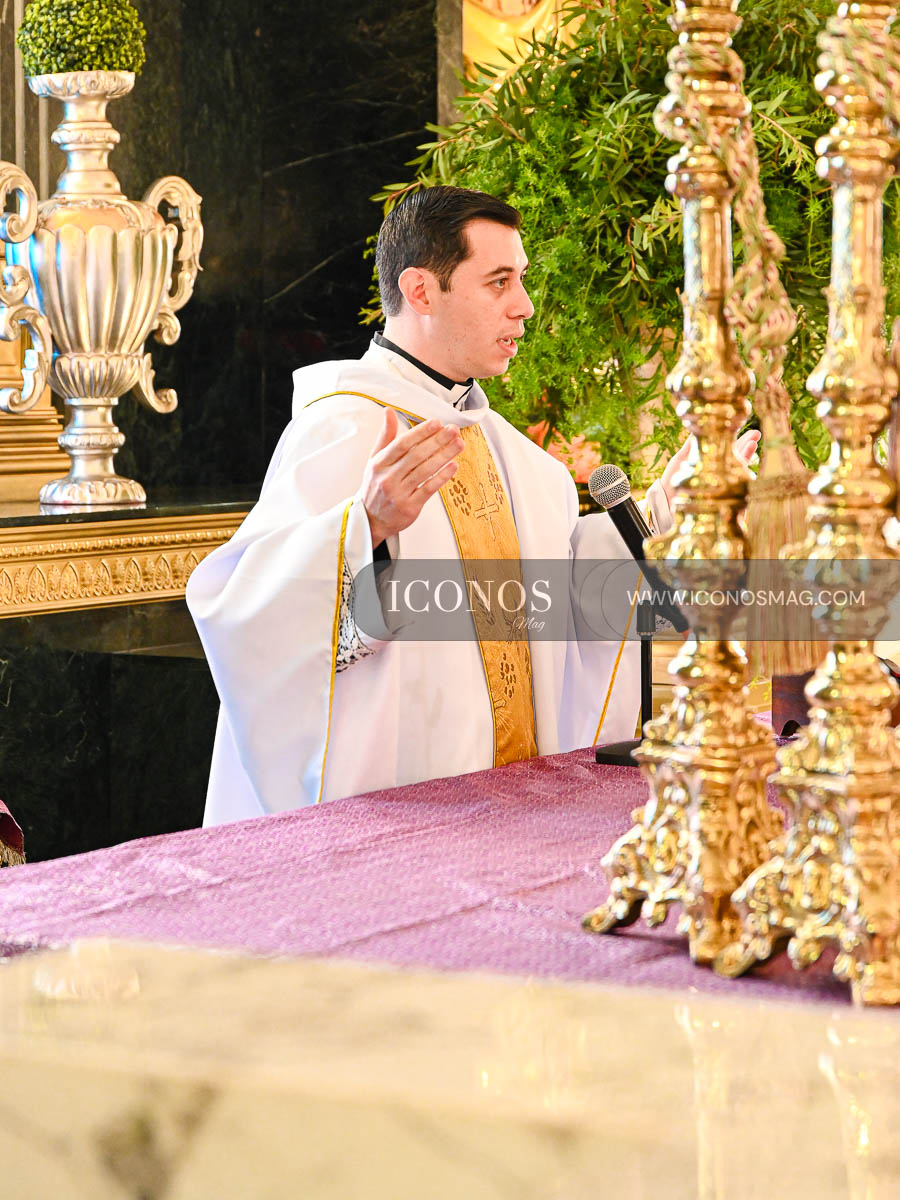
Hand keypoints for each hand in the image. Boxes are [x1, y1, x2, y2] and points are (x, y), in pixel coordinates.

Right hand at [362, 408, 464, 547]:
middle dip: (437, 441)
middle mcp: (387, 478)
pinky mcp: (409, 507)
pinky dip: (442, 477)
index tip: (437, 423)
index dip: (420, 432)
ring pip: (425, 471)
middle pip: (416, 455)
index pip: (402, 444)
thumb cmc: (376, 485)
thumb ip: (385, 436)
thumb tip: (389, 411)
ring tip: (459, 444)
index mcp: (379, 463)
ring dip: (444, 456)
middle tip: (453, 430)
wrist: (370, 519)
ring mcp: (398, 493)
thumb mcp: (375, 459)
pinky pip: (429, 489)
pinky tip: (454, 466)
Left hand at [659, 429, 761, 506]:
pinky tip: (748, 470)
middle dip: (747, 445)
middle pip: (736, 457)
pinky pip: (736, 487)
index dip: (738, 439)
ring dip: (746, 458)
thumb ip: (692, 444)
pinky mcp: (721, 496)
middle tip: (756, 434)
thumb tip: (700, 424)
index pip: (727, 449)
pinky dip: (742, 478)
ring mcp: (721, 485)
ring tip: (752, 445)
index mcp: (710, 462)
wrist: (664, 500)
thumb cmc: (671, 480)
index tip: (747, 430)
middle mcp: (718, 473)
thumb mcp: (681, 458)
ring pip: (738, 470)